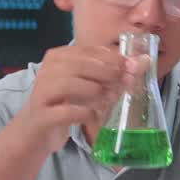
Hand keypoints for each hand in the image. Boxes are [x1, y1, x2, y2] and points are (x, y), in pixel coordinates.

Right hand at [16, 44, 137, 152]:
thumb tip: (143, 61)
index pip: (89, 50)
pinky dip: (84, 112)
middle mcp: (47, 70)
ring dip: (96, 91)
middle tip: (126, 83)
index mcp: (59, 56)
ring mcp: (42, 92)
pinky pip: (66, 111)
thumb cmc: (67, 102)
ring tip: (110, 99)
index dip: (114, 58)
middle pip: (81, 64)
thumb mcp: (87, 83)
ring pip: (71, 83)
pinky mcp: (42, 115)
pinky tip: (94, 115)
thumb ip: (110, 72)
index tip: (133, 67)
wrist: (37, 128)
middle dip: (108, 72)